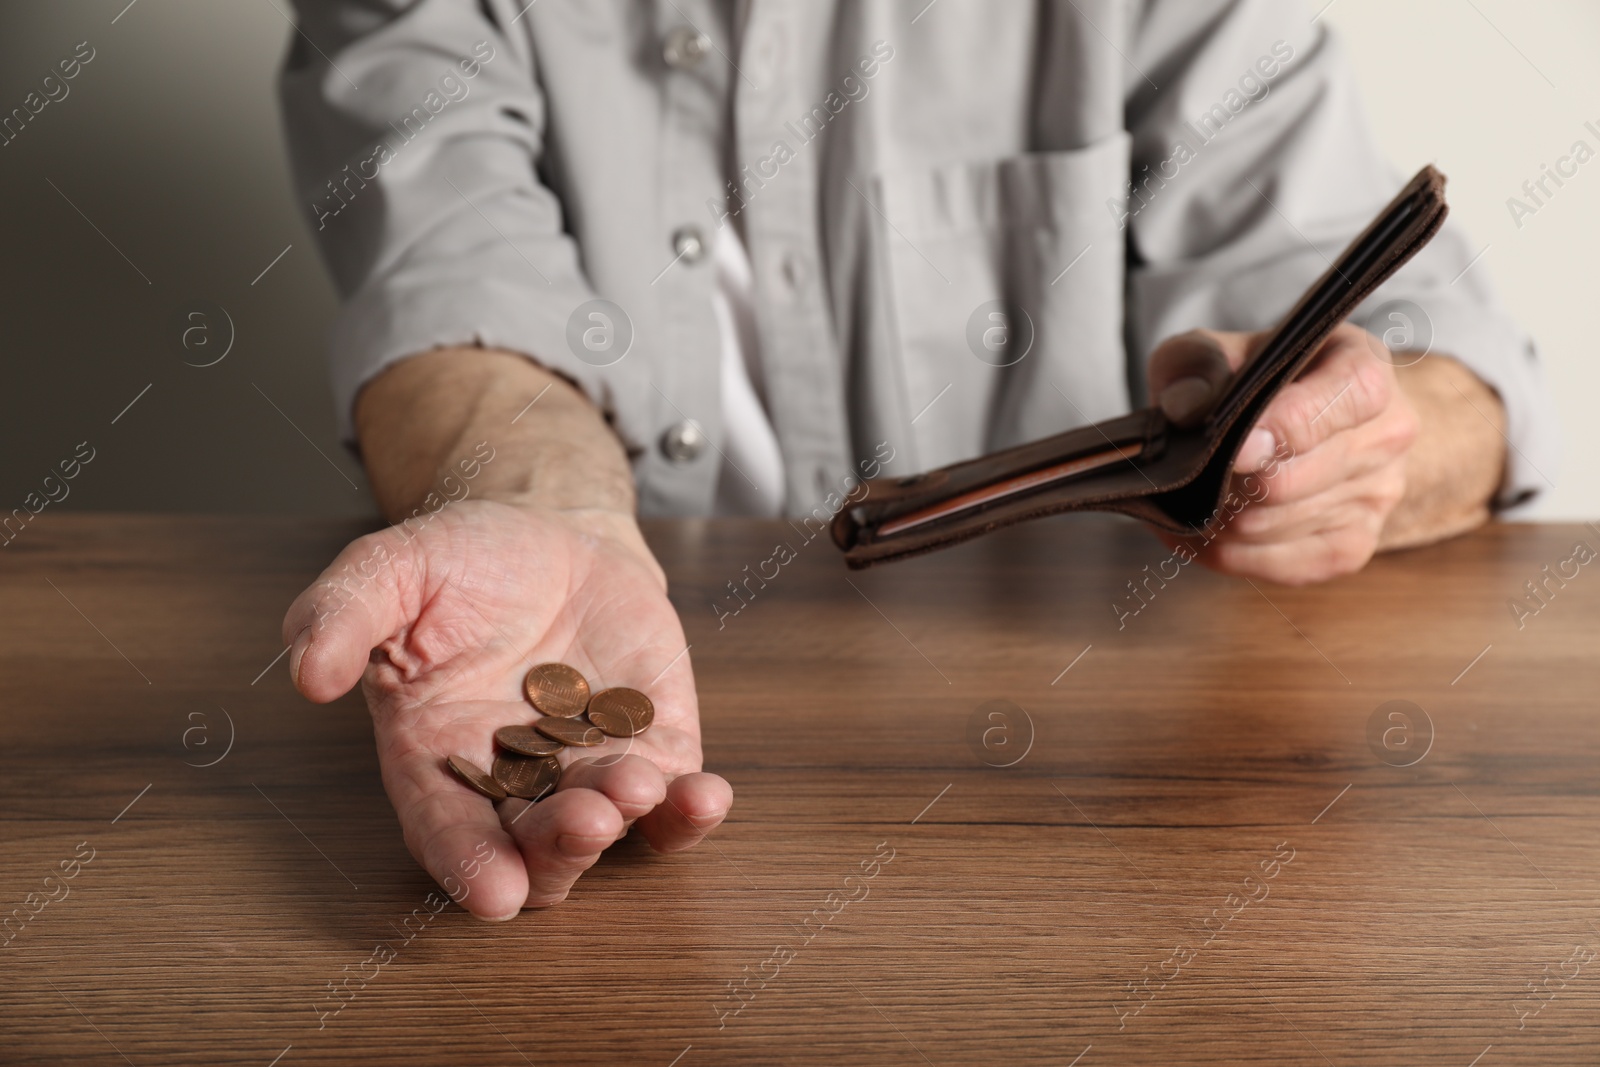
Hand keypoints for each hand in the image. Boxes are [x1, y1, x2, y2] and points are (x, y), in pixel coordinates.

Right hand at [280, 499, 730, 917]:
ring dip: (624, 822)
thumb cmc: (463, 561)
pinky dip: (690, 809)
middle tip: (582, 821)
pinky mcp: (653, 745)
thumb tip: (306, 673)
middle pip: (533, 848)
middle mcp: (512, 780)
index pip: (446, 830)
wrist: (552, 535)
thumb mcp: (392, 569)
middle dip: (559, 849)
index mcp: (435, 755)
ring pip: (607, 829)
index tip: (496, 894)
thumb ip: (343, 614)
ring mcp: (587, 768)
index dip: (468, 865)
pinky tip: (704, 796)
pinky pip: (673, 796)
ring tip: (634, 784)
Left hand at [1147, 324, 1418, 583]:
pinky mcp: (1354, 545)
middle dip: (1228, 484)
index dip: (1285, 428)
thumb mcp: (1219, 348)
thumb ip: (1198, 363)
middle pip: (1294, 480)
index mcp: (1364, 368)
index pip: (1346, 400)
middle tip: (1187, 476)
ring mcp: (1378, 495)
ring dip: (1219, 519)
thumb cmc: (1258, 378)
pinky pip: (1283, 566)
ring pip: (1278, 526)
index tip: (1235, 449)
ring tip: (1184, 500)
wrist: (1303, 416)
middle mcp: (1386, 433)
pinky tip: (1198, 533)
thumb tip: (1186, 408)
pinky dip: (1228, 554)